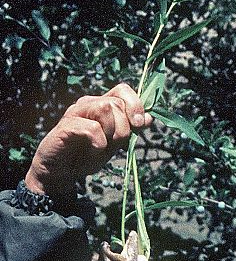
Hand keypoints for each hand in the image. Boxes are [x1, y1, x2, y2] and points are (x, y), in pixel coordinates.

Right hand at [25, 84, 151, 195]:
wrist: (61, 171)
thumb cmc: (88, 154)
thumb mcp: (115, 143)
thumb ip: (130, 129)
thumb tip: (150, 118)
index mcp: (102, 104)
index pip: (123, 90)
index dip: (136, 105)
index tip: (140, 125)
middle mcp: (88, 103)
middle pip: (117, 103)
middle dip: (124, 127)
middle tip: (113, 143)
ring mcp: (76, 112)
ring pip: (105, 108)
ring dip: (111, 132)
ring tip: (101, 146)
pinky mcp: (66, 125)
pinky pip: (92, 127)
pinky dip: (99, 142)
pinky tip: (94, 150)